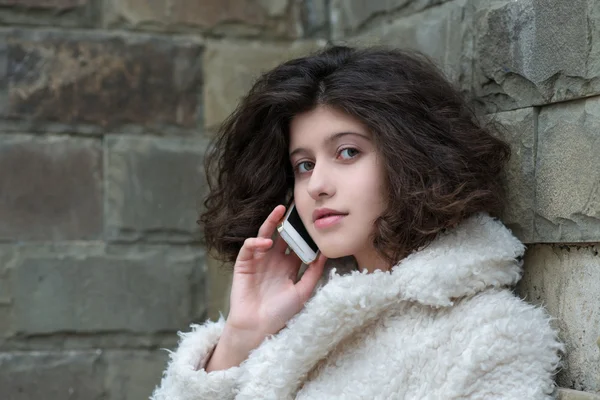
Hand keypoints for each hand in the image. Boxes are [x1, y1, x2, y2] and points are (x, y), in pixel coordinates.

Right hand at [225, 205, 326, 343]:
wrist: (258, 327)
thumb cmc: (281, 313)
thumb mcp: (303, 291)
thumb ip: (314, 272)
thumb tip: (326, 252)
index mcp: (288, 266)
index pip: (296, 243)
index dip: (302, 231)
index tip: (312, 217)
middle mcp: (273, 260)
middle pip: (281, 234)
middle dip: (287, 220)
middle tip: (295, 204)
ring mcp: (258, 261)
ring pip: (264, 235)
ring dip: (270, 222)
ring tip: (279, 210)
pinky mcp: (243, 264)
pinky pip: (248, 248)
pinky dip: (255, 242)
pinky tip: (265, 242)